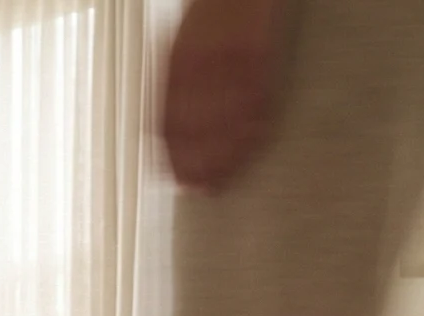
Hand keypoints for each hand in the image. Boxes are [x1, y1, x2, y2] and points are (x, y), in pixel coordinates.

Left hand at [161, 0, 288, 191]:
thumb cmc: (210, 11)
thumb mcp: (179, 44)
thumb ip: (173, 84)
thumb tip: (166, 135)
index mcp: (173, 60)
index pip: (167, 116)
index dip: (172, 154)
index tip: (176, 179)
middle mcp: (198, 61)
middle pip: (194, 123)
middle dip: (197, 162)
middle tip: (201, 190)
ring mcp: (228, 56)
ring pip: (225, 117)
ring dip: (224, 153)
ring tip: (224, 180)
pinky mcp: (257, 50)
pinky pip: (256, 96)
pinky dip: (254, 125)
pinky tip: (253, 145)